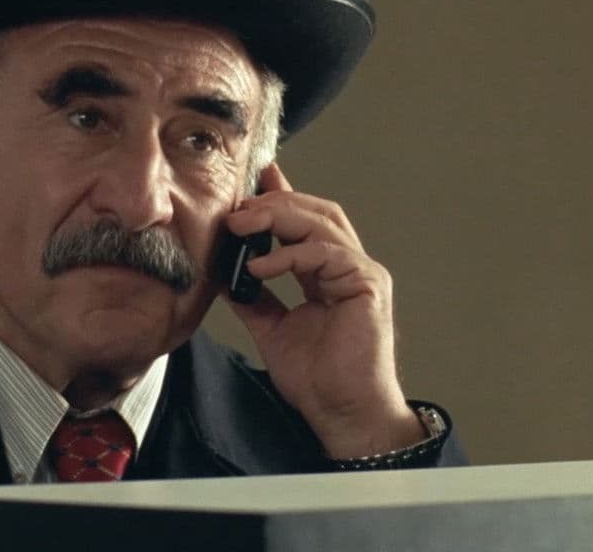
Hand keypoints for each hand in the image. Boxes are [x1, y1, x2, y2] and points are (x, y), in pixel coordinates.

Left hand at [223, 163, 424, 458]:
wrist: (343, 413)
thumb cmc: (319, 380)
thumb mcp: (272, 329)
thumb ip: (254, 298)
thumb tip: (224, 274)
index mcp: (328, 274)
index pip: (305, 222)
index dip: (282, 196)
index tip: (254, 179)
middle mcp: (349, 266)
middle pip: (316, 212)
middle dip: (275, 202)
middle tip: (238, 206)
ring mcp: (361, 273)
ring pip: (322, 224)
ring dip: (279, 217)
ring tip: (242, 225)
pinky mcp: (368, 284)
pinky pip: (328, 254)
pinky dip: (291, 255)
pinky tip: (260, 265)